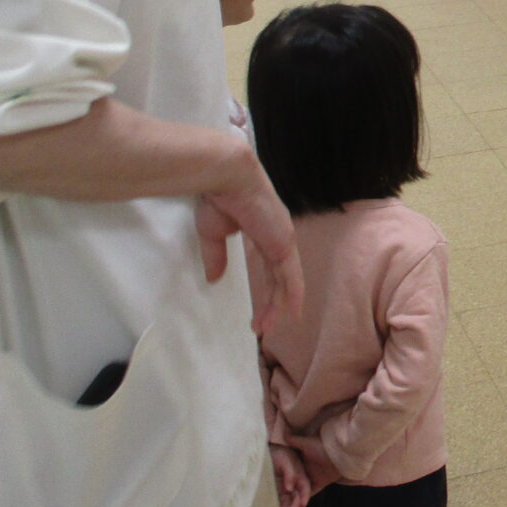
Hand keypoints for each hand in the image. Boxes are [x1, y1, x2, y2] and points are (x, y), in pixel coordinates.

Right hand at [195, 139, 302, 335]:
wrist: (227, 177)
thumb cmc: (218, 199)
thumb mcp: (214, 234)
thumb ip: (217, 257)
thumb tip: (214, 279)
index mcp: (264, 231)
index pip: (269, 266)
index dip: (266, 287)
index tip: (258, 307)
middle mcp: (278, 237)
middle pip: (279, 278)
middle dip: (272, 303)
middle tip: (261, 326)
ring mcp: (284, 240)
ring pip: (285, 282)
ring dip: (277, 307)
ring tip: (266, 329)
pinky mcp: (284, 245)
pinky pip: (291, 278)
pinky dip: (292, 297)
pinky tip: (290, 315)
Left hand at [270, 445, 311, 506]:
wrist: (261, 453)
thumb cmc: (276, 453)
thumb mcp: (285, 459)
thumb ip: (290, 473)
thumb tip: (290, 489)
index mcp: (299, 474)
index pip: (305, 487)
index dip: (305, 496)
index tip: (303, 505)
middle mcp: (292, 483)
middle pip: (297, 497)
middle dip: (294, 506)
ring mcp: (283, 488)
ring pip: (287, 502)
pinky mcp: (274, 492)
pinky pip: (278, 503)